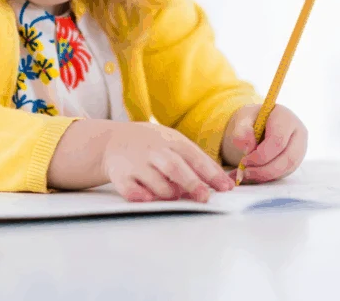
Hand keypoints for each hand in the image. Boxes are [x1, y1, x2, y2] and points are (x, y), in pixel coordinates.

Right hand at [102, 121, 234, 202]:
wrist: (114, 139)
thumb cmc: (153, 145)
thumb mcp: (173, 143)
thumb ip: (192, 162)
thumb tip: (217, 184)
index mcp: (172, 141)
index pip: (195, 157)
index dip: (211, 172)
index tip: (226, 187)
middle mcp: (155, 151)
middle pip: (175, 167)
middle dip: (192, 183)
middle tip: (205, 197)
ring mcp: (137, 163)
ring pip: (155, 179)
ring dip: (168, 191)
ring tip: (176, 198)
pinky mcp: (120, 175)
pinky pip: (130, 189)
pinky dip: (139, 195)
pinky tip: (148, 200)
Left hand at [221, 104, 307, 182]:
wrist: (257, 123)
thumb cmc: (251, 120)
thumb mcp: (242, 119)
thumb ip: (242, 130)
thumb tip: (248, 144)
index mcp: (285, 117)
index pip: (278, 140)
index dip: (261, 155)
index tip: (244, 161)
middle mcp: (298, 132)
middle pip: (288, 157)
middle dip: (265, 170)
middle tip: (245, 172)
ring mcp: (300, 147)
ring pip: (288, 168)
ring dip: (266, 175)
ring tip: (248, 174)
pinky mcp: (296, 160)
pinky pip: (285, 172)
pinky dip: (269, 177)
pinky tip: (254, 175)